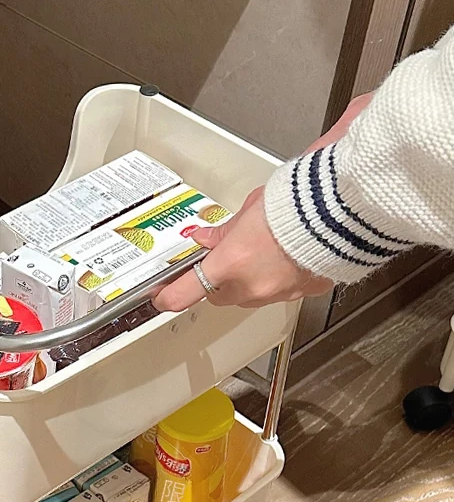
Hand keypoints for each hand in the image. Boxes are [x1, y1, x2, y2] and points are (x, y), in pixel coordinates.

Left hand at [153, 188, 332, 309]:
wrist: (340, 209)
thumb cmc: (296, 204)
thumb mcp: (248, 210)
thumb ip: (223, 231)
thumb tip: (205, 238)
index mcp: (230, 264)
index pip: (185, 293)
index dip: (168, 297)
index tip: (161, 298)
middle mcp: (251, 286)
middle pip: (220, 296)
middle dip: (217, 281)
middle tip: (223, 259)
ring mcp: (278, 293)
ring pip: (250, 296)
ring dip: (249, 280)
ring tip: (261, 251)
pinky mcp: (303, 292)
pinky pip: (281, 291)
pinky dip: (279, 278)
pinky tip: (286, 258)